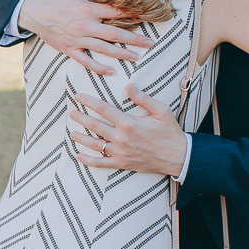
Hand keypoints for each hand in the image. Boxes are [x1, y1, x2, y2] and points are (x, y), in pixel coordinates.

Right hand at [18, 0, 151, 75]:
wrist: (32, 11)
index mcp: (87, 9)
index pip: (115, 13)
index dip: (132, 15)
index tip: (145, 17)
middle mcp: (84, 26)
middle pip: (115, 34)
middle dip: (135, 39)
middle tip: (150, 43)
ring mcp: (77, 39)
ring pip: (104, 49)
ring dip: (122, 54)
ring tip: (136, 56)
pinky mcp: (69, 49)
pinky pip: (86, 61)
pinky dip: (99, 67)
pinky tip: (112, 71)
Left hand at [68, 85, 187, 176]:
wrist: (178, 156)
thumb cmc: (170, 132)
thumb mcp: (161, 111)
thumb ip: (144, 98)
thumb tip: (129, 85)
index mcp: (129, 123)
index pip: (103, 109)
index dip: (89, 101)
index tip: (78, 96)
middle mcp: (121, 138)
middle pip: (94, 125)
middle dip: (80, 118)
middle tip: (71, 113)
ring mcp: (120, 152)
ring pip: (94, 144)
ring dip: (80, 138)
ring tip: (72, 133)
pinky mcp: (121, 163)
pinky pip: (100, 163)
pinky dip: (88, 160)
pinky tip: (79, 156)